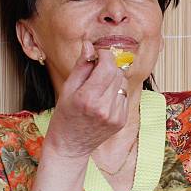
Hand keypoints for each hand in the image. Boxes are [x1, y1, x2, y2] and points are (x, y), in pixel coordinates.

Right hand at [42, 39, 128, 159]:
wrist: (70, 145)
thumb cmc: (65, 115)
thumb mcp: (68, 88)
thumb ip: (81, 65)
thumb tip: (90, 45)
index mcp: (88, 98)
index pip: (108, 66)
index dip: (104, 55)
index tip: (97, 56)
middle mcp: (104, 107)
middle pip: (117, 73)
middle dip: (108, 66)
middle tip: (95, 72)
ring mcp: (115, 116)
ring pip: (123, 83)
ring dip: (113, 80)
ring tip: (98, 89)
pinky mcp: (122, 121)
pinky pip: (125, 96)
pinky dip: (116, 93)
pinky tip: (104, 101)